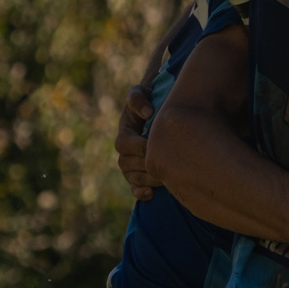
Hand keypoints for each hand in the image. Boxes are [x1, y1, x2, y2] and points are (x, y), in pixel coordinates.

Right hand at [116, 85, 157, 200]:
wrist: (159, 110)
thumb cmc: (150, 100)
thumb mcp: (141, 93)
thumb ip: (139, 99)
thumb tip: (148, 113)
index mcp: (125, 131)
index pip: (124, 143)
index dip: (138, 146)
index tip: (154, 145)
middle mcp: (125, 149)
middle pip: (127, 163)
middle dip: (145, 165)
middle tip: (164, 164)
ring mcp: (130, 163)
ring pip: (132, 177)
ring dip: (146, 179)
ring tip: (163, 178)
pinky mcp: (138, 174)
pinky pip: (135, 188)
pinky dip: (141, 192)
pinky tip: (151, 193)